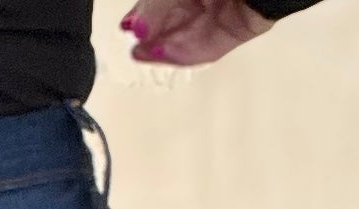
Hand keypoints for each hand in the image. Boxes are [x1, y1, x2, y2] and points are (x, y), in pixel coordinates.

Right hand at [121, 0, 272, 65]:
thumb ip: (154, 7)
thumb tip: (134, 29)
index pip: (158, 5)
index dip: (142, 16)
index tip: (127, 26)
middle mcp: (201, 0)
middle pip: (169, 23)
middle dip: (150, 35)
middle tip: (135, 43)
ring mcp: (217, 16)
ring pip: (184, 39)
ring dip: (161, 49)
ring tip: (143, 52)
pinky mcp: (231, 34)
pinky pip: (203, 49)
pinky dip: (182, 53)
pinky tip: (164, 54)